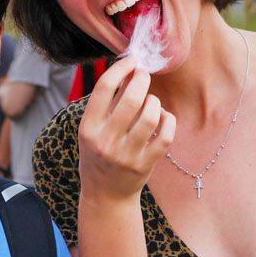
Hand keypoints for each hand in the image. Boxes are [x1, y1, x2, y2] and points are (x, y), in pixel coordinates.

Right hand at [77, 56, 174, 202]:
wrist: (105, 195)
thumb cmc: (98, 154)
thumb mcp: (92, 130)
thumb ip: (107, 103)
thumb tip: (127, 69)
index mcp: (88, 128)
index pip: (104, 87)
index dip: (121, 67)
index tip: (132, 60)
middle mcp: (106, 141)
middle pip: (132, 98)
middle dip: (142, 79)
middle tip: (144, 75)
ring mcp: (127, 155)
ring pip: (151, 115)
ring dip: (154, 101)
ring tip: (151, 101)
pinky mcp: (146, 164)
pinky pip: (166, 134)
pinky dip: (167, 119)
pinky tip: (162, 117)